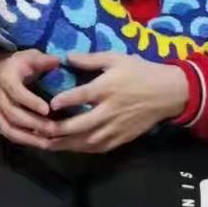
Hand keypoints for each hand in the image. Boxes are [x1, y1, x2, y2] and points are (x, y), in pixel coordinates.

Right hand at [0, 50, 63, 149]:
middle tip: (54, 129)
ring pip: (10, 128)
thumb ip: (42, 60)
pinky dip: (25, 141)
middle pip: (14, 114)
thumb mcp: (28, 57)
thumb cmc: (16, 65)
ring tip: (49, 142)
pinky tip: (41, 144)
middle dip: (34, 123)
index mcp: (6, 79)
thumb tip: (58, 61)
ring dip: (29, 137)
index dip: (31, 102)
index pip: (16, 93)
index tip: (47, 109)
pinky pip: (10, 135)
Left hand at [48, 54, 189, 153]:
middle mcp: (109, 111)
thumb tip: (65, 57)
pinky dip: (81, 149)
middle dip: (58, 130)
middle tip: (38, 130)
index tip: (49, 105)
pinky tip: (67, 148)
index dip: (64, 101)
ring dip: (65, 144)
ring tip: (45, 143)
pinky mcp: (122, 138)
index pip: (82, 96)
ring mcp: (116, 127)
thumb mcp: (116, 58)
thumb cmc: (140, 71)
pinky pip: (98, 147)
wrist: (168, 93)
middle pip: (81, 125)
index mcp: (107, 88)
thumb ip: (90, 59)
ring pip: (87, 141)